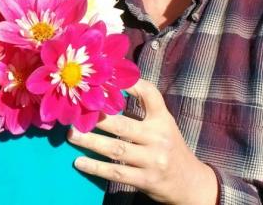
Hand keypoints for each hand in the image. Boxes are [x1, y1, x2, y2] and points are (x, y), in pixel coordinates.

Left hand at [67, 79, 217, 204]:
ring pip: (116, 149)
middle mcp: (159, 138)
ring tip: (72, 136)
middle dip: (98, 120)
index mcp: (163, 119)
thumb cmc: (168, 146)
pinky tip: (79, 162)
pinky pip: (116, 172)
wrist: (190, 183)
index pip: (151, 95)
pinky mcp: (146, 180)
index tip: (110, 79)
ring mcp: (153, 160)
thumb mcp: (163, 123)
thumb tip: (109, 90)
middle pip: (124, 126)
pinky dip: (96, 167)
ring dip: (91, 142)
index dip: (133, 85)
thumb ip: (143, 109)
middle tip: (77, 114)